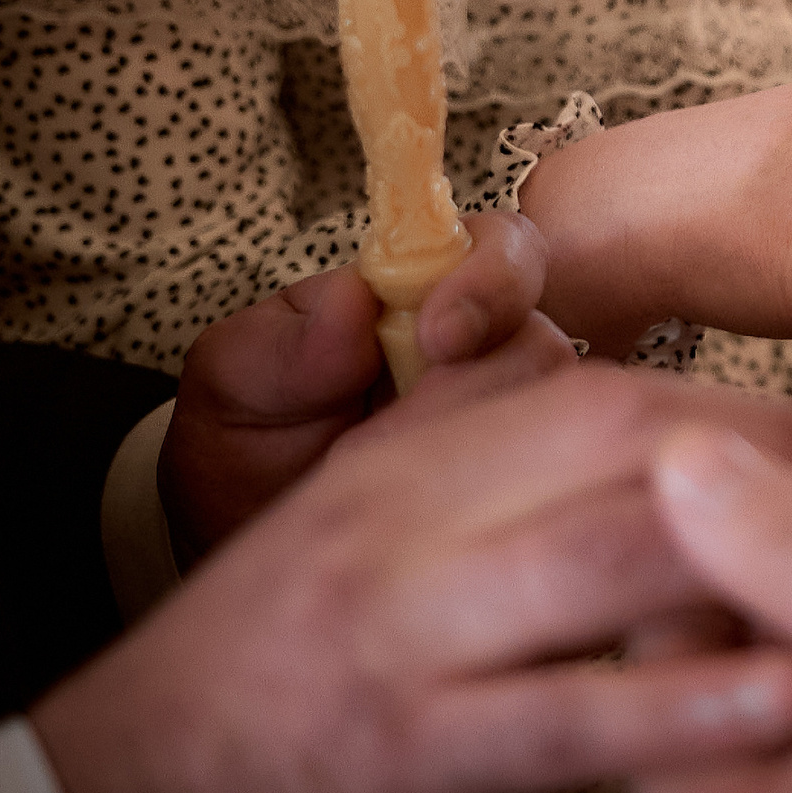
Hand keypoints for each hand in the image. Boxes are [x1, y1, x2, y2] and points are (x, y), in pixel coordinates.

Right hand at [37, 367, 791, 792]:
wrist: (133, 773)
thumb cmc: (276, 638)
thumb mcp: (359, 500)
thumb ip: (456, 412)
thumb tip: (537, 295)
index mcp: (407, 457)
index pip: (596, 396)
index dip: (741, 406)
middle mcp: (409, 524)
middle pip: (619, 452)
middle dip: (781, 458)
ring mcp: (408, 633)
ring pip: (601, 559)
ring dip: (763, 550)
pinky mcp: (409, 749)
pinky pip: (562, 713)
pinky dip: (680, 698)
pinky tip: (782, 691)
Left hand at [161, 212, 571, 559]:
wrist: (243, 543)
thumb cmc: (244, 446)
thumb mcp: (231, 389)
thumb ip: (280, 346)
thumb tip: (348, 303)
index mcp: (423, 294)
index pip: (501, 250)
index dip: (490, 280)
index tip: (442, 333)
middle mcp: (482, 355)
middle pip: (546, 341)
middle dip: (501, 379)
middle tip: (426, 426)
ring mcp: (504, 432)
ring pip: (560, 425)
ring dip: (497, 456)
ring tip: (411, 494)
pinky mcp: (515, 496)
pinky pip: (546, 494)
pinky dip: (513, 512)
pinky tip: (450, 531)